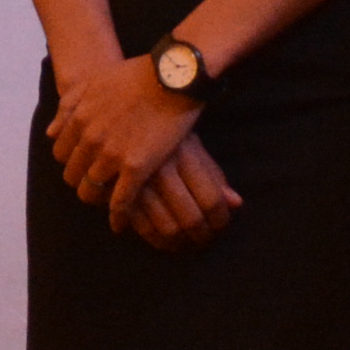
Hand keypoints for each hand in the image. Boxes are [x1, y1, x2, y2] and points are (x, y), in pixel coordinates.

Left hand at [47, 49, 201, 208]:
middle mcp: (89, 139)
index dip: (71, 162)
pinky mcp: (136, 168)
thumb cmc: (137, 74)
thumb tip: (51, 132)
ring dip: (97, 199)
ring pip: (91, 191)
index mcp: (78, 118)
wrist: (171, 76)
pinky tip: (120, 224)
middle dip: (81, 182)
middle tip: (95, 186)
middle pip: (73, 175)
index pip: (61, 153)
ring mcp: (111, 155)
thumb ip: (70, 105)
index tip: (82, 165)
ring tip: (106, 203)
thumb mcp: (94, 82)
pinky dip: (118, 215)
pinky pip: (120, 201)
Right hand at [118, 129, 244, 247]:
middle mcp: (161, 168)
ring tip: (183, 242)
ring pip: (166, 228)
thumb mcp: (190, 142)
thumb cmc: (160, 123)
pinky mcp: (113, 187)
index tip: (220, 226)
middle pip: (191, 219)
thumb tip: (236, 204)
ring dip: (179, 243)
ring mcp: (136, 179)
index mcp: (184, 154)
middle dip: (202, 236)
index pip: (212, 200)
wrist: (120, 106)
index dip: (221, 220)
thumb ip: (213, 174)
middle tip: (203, 239)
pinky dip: (152, 239)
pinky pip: (138, 225)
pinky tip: (160, 239)